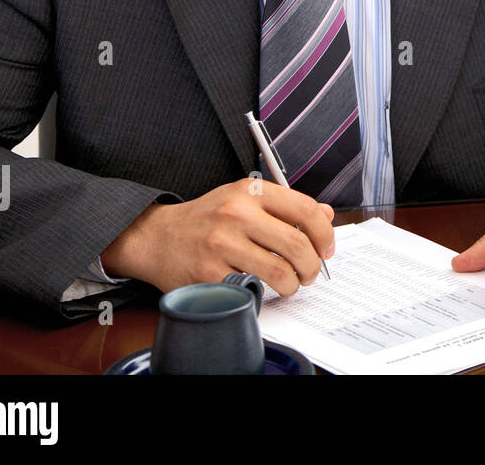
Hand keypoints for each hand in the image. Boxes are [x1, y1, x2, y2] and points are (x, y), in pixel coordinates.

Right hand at [100, 179, 335, 296]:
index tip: (327, 248)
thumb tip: (326, 215)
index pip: (305, 210)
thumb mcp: (245, 198)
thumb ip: (286, 205)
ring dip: (293, 284)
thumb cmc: (207, 218)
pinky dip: (265, 293)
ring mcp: (222, 245)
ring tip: (290, 283)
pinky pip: (252, 288)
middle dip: (313, 266)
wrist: (157, 237)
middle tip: (311, 273)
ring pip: (280, 272)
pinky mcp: (210, 274)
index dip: (325, 233)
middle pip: (297, 245)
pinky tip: (263, 288)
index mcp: (250, 191)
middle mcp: (237, 214)